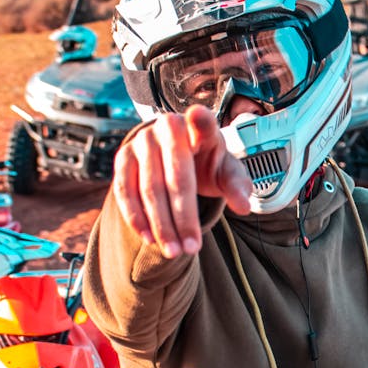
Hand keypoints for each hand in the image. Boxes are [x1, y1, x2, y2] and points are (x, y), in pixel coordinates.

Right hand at [111, 106, 251, 257]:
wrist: (176, 155)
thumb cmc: (207, 164)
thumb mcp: (226, 172)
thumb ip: (237, 186)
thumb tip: (243, 206)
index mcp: (199, 127)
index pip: (202, 123)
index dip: (199, 121)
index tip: (198, 116)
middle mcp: (167, 128)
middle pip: (175, 177)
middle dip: (183, 218)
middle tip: (192, 249)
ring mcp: (141, 142)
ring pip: (148, 189)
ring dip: (161, 225)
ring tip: (174, 251)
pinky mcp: (123, 158)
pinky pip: (124, 191)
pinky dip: (136, 217)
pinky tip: (149, 238)